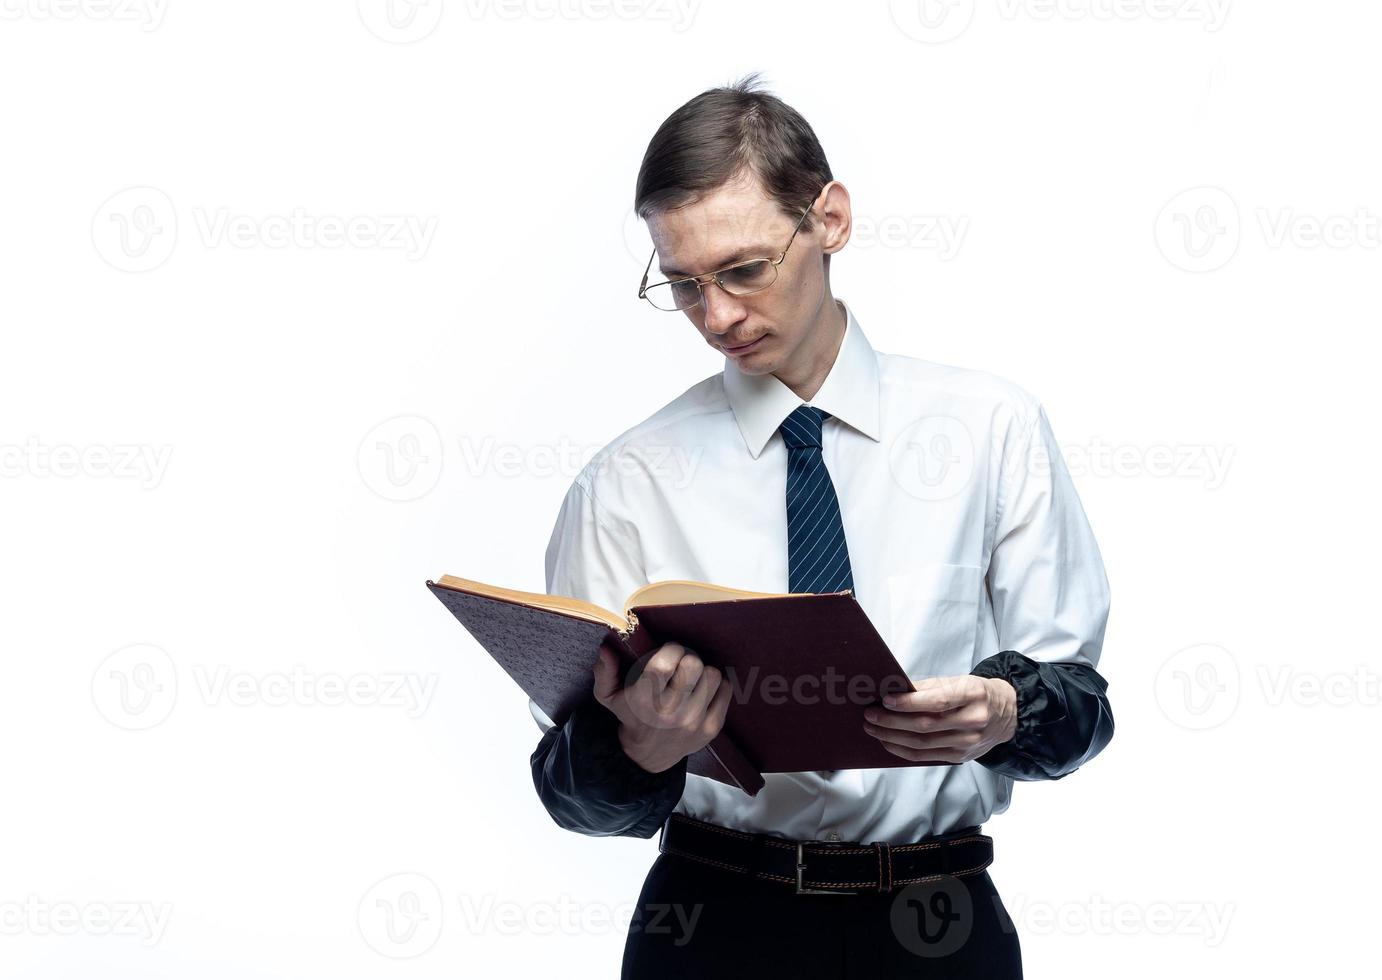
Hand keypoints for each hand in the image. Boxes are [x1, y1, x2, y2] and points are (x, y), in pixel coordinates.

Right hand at [592, 640, 731, 774]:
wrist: (648, 757)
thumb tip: (606, 649)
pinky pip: (725, 690)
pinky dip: (717, 685)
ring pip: (712, 675)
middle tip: (682, 665)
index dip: (671, 649)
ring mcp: (693, 722)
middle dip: (688, 659)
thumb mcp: (608, 697)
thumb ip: (604, 672)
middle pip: (693, 666)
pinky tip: (704, 689)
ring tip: (693, 678)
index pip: (664, 664)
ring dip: (703, 672)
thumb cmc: (631, 717)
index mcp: (644, 700)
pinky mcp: (711, 728)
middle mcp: (670, 712)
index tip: (670, 651)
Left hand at [861, 674, 1017, 763]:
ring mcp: (968, 743)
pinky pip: (926, 757)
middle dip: (892, 722)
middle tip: (870, 715)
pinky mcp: (961, 757)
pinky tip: (888, 742)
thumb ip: (927, 687)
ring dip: (892, 738)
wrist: (1007, 714)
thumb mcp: (957, 681)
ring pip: (923, 745)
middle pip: (926, 726)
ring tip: (873, 728)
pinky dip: (903, 750)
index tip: (885, 700)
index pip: (937, 701)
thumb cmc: (976, 693)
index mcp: (973, 695)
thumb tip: (892, 691)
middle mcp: (973, 721)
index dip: (909, 703)